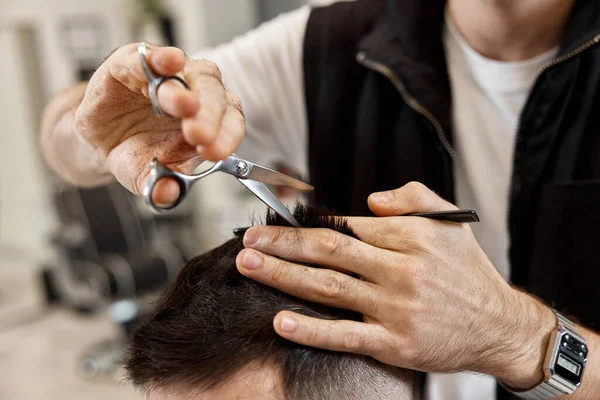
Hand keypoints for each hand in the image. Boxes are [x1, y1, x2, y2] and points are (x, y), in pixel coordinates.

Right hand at [75, 43, 244, 204]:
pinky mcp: (134, 63)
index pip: (230, 124)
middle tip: (200, 134)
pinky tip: (167, 62)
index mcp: (210, 122)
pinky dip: (158, 59)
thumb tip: (167, 194)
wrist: (101, 140)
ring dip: (185, 91)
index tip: (215, 152)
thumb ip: (159, 188)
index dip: (227, 136)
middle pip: (215, 96)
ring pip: (190, 74)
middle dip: (209, 116)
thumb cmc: (136, 153)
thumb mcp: (145, 176)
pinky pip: (149, 57)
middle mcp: (197, 94)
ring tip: (183, 105)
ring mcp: (168, 76)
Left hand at [236, 182, 555, 387]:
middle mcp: (403, 270)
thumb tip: (369, 200)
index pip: (349, 225)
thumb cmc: (468, 271)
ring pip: (330, 288)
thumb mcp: (451, 222)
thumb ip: (412, 198)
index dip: (308, 222)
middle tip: (249, 240)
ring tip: (249, 267)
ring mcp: (398, 309)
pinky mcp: (396, 344)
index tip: (278, 221)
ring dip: (284, 276)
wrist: (499, 326)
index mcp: (413, 237)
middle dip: (283, 244)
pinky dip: (312, 329)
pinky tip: (281, 321)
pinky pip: (346, 335)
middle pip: (331, 252)